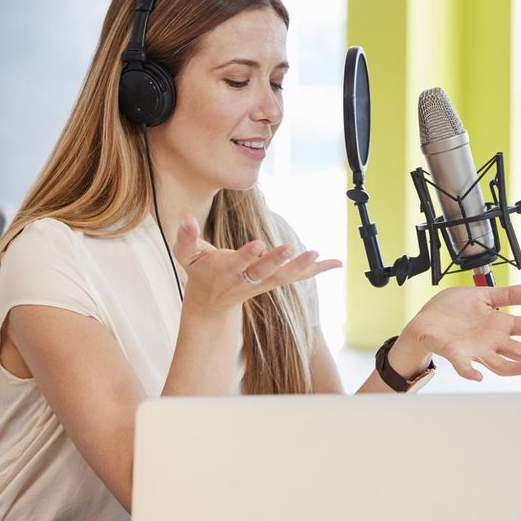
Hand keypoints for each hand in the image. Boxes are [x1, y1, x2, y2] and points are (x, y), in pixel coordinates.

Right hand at [171, 214, 341, 316]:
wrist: (211, 302)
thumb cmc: (200, 272)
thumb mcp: (186, 256)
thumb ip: (184, 238)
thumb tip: (185, 218)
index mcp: (226, 271)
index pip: (237, 263)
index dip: (246, 255)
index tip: (257, 244)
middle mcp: (246, 279)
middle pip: (264, 272)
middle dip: (277, 261)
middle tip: (291, 248)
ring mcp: (262, 283)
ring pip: (283, 278)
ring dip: (301, 267)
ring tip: (316, 255)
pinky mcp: (275, 281)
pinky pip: (298, 277)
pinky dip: (317, 270)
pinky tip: (336, 263)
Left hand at [395, 285, 520, 381]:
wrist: (425, 320)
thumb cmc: (452, 310)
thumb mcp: (484, 294)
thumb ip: (510, 294)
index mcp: (499, 324)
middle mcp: (492, 341)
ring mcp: (476, 350)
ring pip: (500, 364)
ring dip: (514, 368)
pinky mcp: (456, 353)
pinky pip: (465, 366)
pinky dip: (471, 372)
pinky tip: (477, 376)